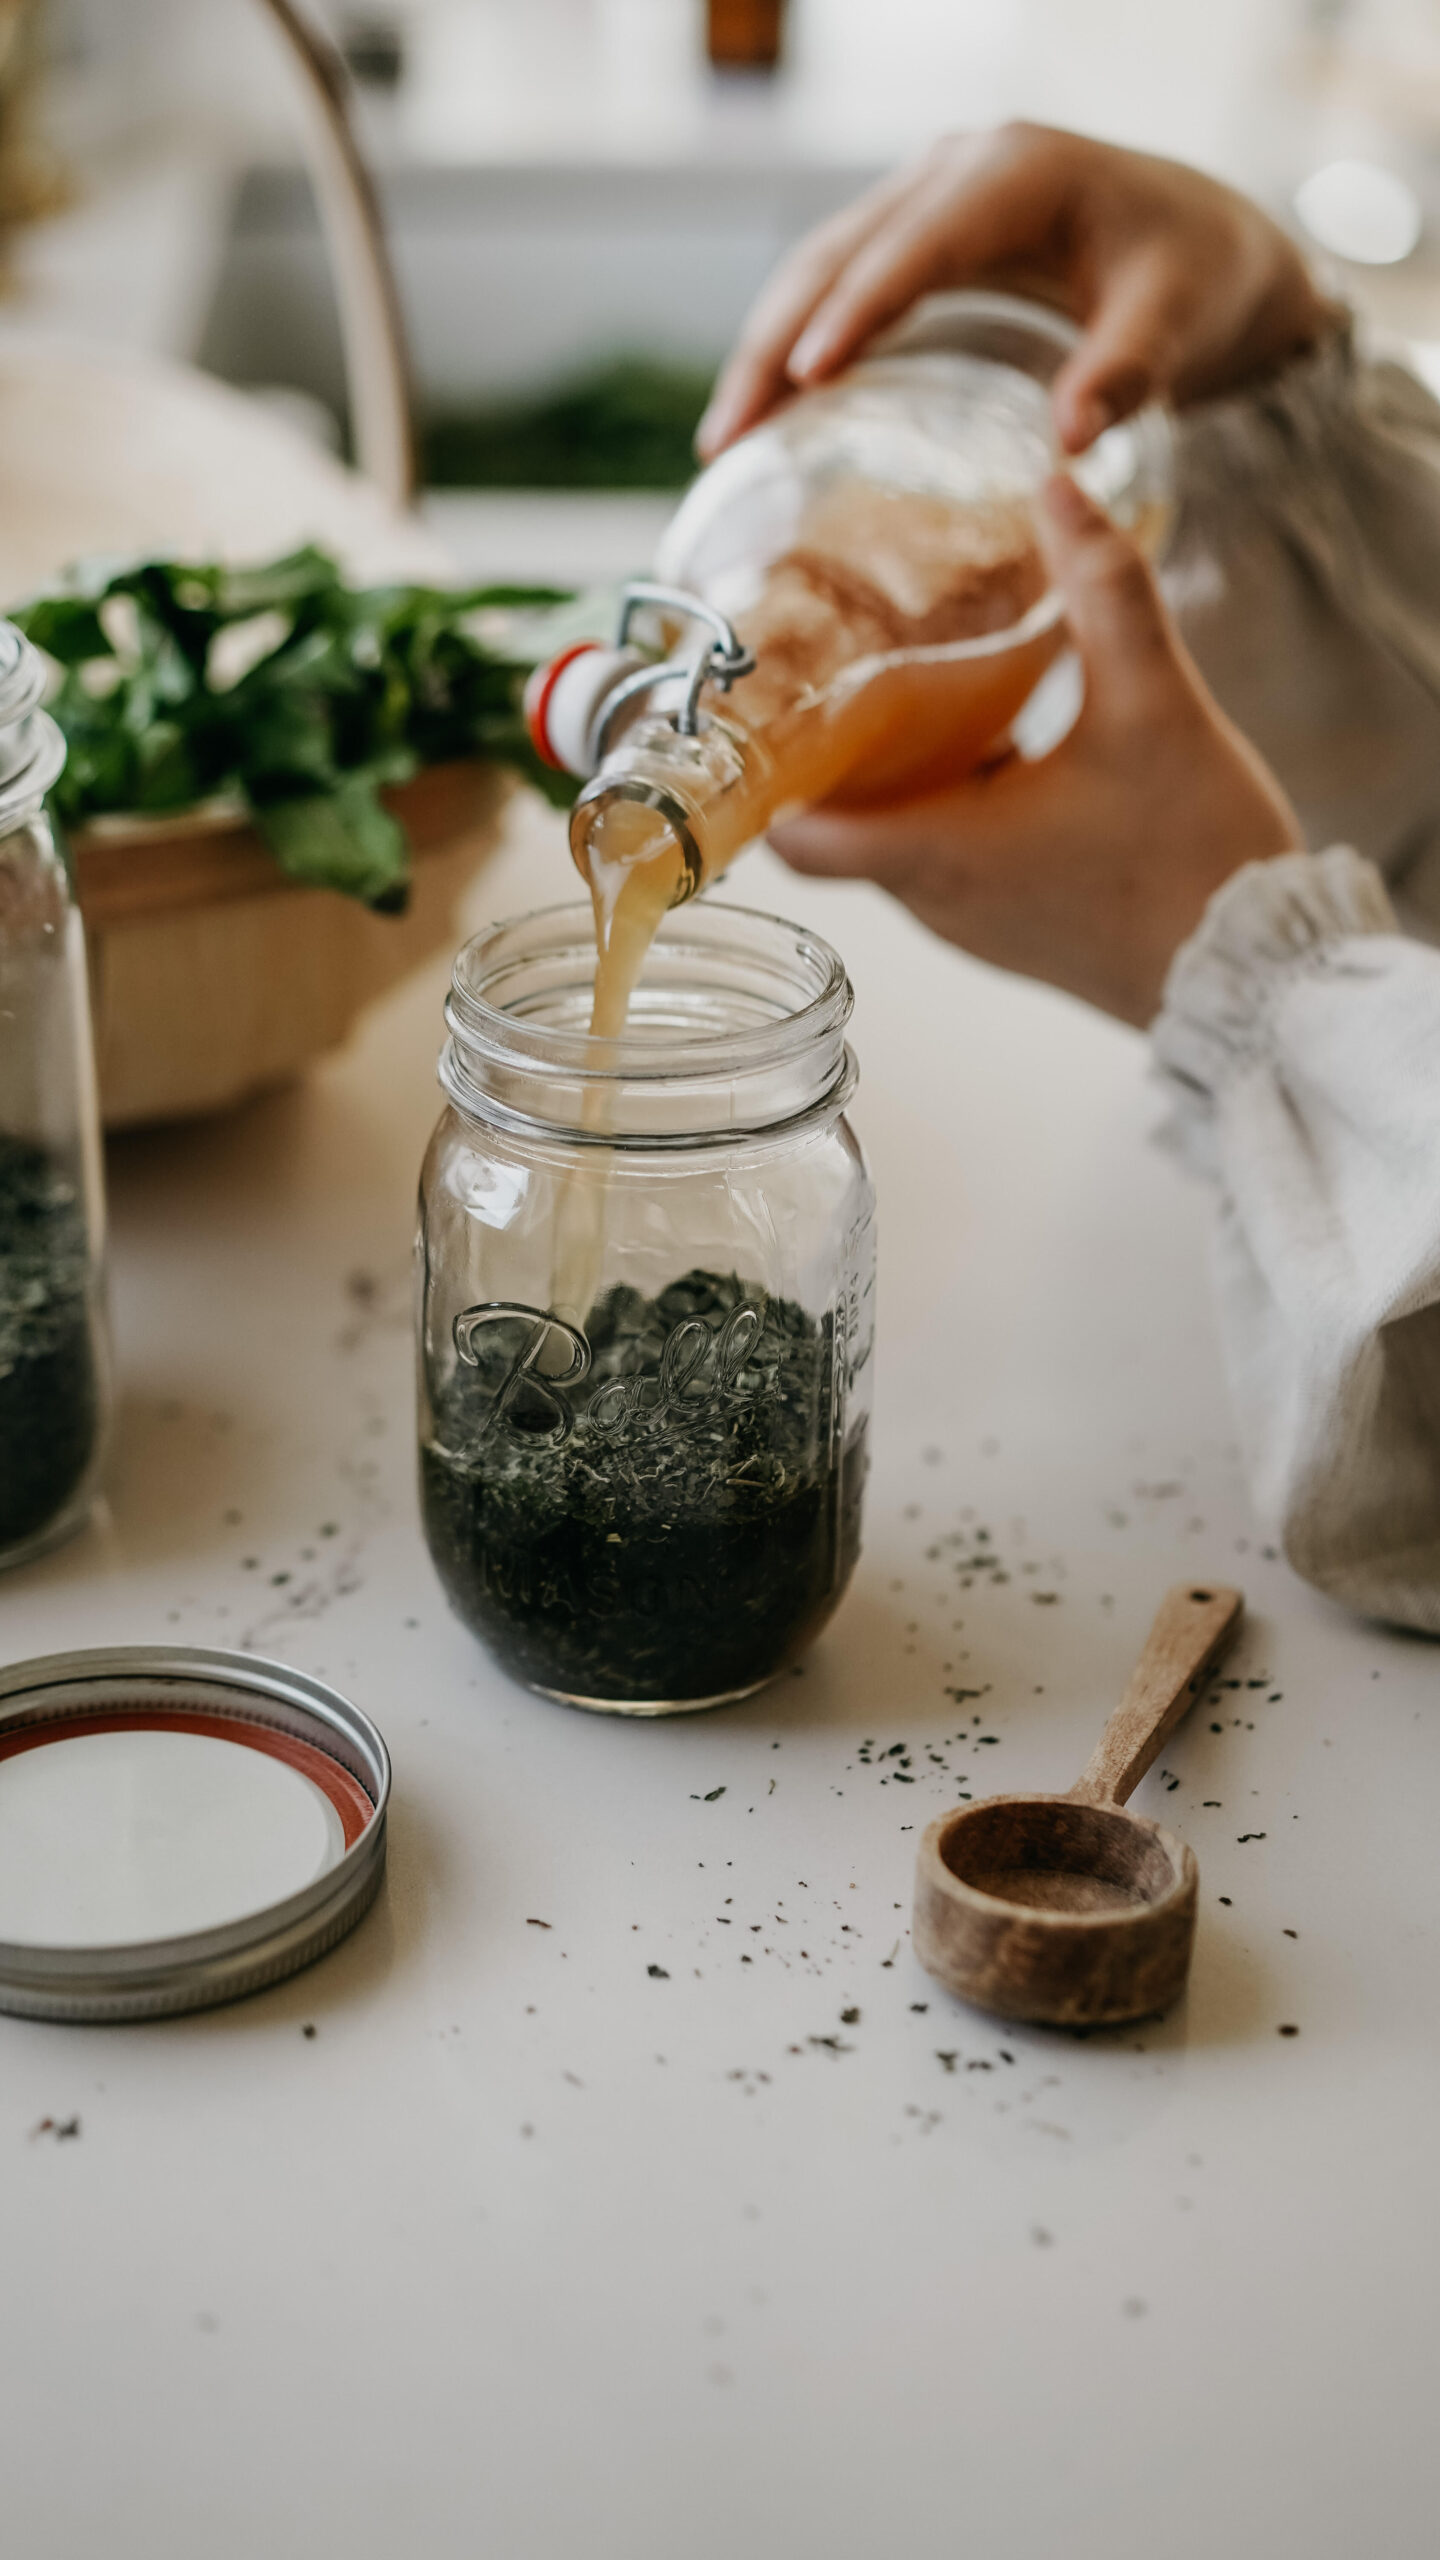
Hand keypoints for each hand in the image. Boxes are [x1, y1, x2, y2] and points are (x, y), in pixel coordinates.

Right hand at [698, 122, 1336, 458]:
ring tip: (724, 445)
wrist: (1204, 244)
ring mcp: (927, 197)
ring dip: (765, 351)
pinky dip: (792, 346)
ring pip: (818, 268)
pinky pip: (835, 286)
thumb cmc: (1192, 278)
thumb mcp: (1176, 323)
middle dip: (775, 343)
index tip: (807, 376)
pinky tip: (762, 418)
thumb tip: (1071, 443)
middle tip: (728, 439)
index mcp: (1017, 172)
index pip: (918, 243)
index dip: (858, 308)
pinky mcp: (914, 234)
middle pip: (839, 253)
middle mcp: (957, 169)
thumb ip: (1127, 374)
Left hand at [768, 476, 1300, 1028]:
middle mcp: (936, 900)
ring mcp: (971, 922)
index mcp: (939, 853)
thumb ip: (1105, 591)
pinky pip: (942, 855)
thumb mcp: (1155, 705)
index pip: (794, 837)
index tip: (757, 704)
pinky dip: (938, 800)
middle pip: (834, 822)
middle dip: (825, 745)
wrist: (1259, 974)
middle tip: (826, 654)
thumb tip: (1057, 485)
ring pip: (890, 837)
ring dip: (886, 772)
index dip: (760, 775)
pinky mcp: (1009, 926)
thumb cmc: (1201, 860)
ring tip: (893, 679)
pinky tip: (976, 736)